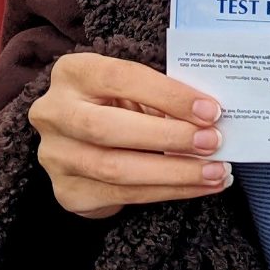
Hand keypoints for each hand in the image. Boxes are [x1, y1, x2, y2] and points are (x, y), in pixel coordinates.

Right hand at [28, 53, 229, 218]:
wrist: (82, 141)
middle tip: (213, 143)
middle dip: (168, 137)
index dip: (168, 95)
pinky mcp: (67, 192)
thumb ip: (162, 97)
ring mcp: (55, 155)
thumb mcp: (134, 89)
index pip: (121, 78)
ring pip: (116, 169)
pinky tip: (198, 187)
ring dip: (174, 173)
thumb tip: (210, 118)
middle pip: (109, 128)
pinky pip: (122, 196)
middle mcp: (53, 112)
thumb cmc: (119, 104)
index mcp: (73, 73)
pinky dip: (167, 191)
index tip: (210, 111)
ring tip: (215, 172)